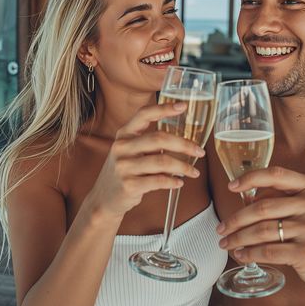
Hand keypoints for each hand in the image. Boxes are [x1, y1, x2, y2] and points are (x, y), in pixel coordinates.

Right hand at [86, 102, 205, 219]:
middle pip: (159, 139)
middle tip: (200, 151)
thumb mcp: (130, 152)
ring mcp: (123, 167)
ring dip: (183, 167)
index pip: (144, 114)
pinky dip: (173, 181)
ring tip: (194, 172)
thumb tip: (183, 141)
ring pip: (162, 162)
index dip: (164, 108)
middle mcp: (121, 147)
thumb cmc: (125, 172)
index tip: (183, 106)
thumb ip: (149, 143)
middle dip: (184, 145)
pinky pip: (158, 181)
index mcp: (124, 134)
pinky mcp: (128, 185)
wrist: (104, 199)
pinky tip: (179, 183)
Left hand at [215, 166, 304, 289]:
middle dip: (235, 219)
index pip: (276, 175)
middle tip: (222, 228)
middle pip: (261, 208)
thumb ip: (288, 196)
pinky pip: (268, 252)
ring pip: (261, 232)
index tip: (231, 188)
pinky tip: (242, 255)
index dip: (249, 179)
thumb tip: (249, 197)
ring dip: (238, 238)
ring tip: (227, 243)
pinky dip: (249, 254)